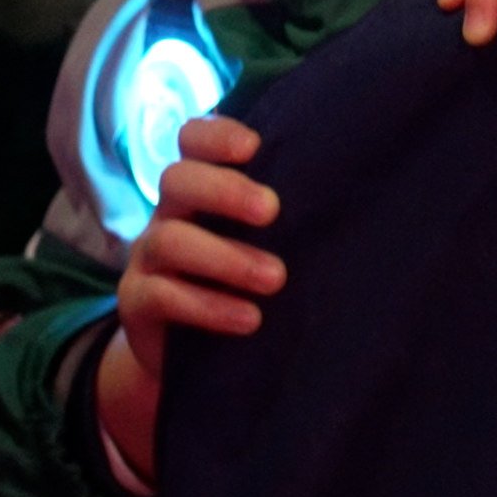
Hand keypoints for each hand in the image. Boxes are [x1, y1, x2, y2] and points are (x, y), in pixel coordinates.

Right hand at [91, 114, 277, 486]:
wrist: (190, 360)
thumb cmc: (241, 285)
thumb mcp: (260, 245)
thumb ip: (285, 219)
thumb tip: (361, 201)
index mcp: (198, 190)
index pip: (192, 141)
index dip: (216, 135)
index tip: (255, 147)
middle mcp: (168, 215)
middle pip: (178, 179)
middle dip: (225, 191)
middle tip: (273, 211)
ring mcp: (147, 259)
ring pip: (169, 240)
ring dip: (226, 257)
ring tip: (276, 279)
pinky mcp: (136, 303)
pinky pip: (160, 295)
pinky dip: (208, 306)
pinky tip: (249, 319)